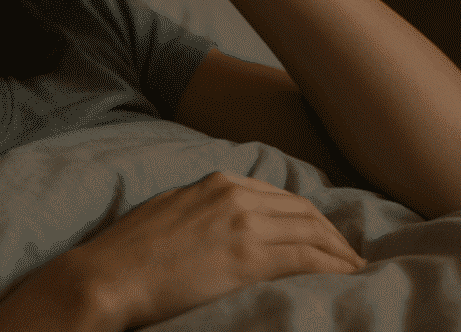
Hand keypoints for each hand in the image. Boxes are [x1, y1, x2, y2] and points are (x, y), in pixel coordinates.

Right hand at [65, 171, 367, 329]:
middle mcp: (235, 196)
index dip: (310, 218)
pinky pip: (307, 259)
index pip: (281, 196)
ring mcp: (242, 225)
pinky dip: (334, 268)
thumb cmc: (127, 254)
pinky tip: (347, 278)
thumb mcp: (170, 212)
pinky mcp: (247, 258)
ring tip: (354, 270)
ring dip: (340, 252)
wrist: (106, 277)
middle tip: (349, 256)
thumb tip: (224, 226)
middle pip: (304, 211)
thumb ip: (203, 210)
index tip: (323, 236)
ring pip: (312, 232)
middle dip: (333, 234)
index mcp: (217, 182)